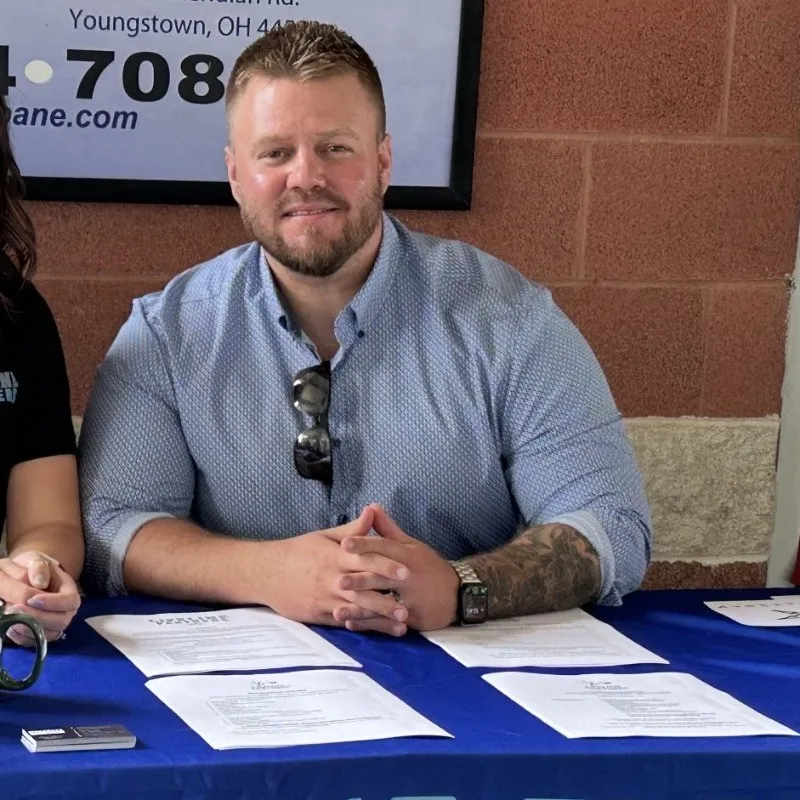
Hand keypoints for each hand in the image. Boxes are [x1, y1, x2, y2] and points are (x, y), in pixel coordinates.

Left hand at [0, 551, 80, 645]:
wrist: (21, 577)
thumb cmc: (30, 568)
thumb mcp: (34, 560)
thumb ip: (37, 567)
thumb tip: (40, 583)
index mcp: (68, 589)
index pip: (69, 600)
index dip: (53, 603)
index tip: (31, 599)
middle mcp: (66, 609)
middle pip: (61, 620)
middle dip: (37, 617)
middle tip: (12, 608)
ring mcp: (53, 623)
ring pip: (49, 634)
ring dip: (27, 628)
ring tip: (8, 617)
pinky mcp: (40, 633)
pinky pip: (35, 641)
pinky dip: (21, 637)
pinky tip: (9, 626)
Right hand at [263, 507, 409, 635]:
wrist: (266, 572)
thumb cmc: (299, 551)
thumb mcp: (325, 536)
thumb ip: (352, 529)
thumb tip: (373, 510)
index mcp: (335, 556)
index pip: (365, 560)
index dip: (386, 565)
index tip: (407, 570)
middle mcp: (332, 579)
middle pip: (363, 589)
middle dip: (387, 600)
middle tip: (409, 607)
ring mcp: (325, 599)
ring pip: (356, 610)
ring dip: (379, 619)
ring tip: (401, 625)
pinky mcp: (318, 615)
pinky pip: (343, 621)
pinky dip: (361, 626)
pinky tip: (378, 631)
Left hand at [333, 505, 458, 632]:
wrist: (459, 593)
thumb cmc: (429, 567)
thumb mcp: (411, 545)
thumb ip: (388, 529)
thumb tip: (371, 507)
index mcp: (406, 555)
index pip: (384, 547)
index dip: (364, 545)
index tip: (344, 544)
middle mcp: (408, 576)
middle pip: (382, 576)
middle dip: (359, 579)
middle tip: (337, 581)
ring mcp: (412, 598)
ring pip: (383, 602)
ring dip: (360, 607)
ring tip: (337, 610)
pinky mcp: (413, 618)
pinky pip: (388, 622)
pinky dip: (369, 624)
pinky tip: (350, 624)